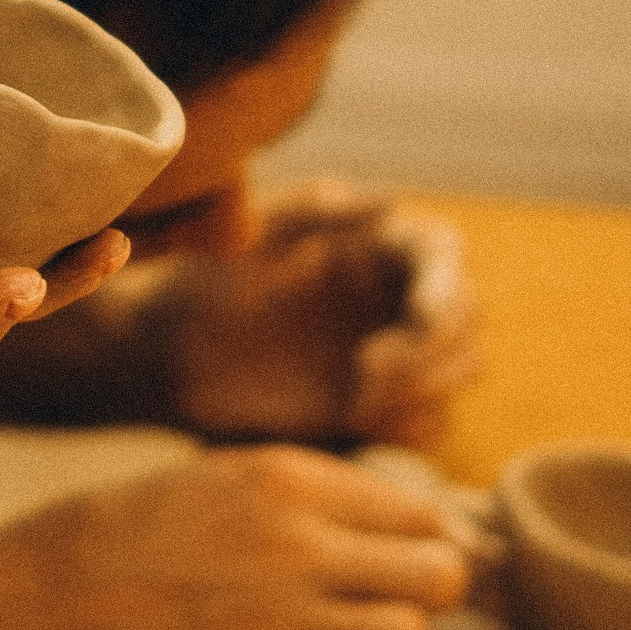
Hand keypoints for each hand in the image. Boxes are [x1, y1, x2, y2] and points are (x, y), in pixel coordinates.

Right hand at [40, 444, 471, 629]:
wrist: (58, 595)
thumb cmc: (148, 529)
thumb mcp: (232, 476)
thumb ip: (323, 494)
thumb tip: (425, 527)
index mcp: (290, 483)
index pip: (423, 515)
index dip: (425, 541)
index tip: (403, 559)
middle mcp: (296, 548)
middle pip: (439, 578)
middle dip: (429, 591)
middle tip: (393, 598)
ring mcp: (281, 622)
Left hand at [137, 186, 478, 445]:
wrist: (164, 355)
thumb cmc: (200, 283)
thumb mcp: (246, 237)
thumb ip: (310, 212)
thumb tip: (389, 204)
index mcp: (373, 244)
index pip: (442, 253)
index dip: (444, 284)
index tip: (417, 316)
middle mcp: (395, 294)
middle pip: (466, 317)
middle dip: (432, 348)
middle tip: (366, 371)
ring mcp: (396, 352)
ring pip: (461, 369)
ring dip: (423, 388)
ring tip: (352, 402)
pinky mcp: (382, 406)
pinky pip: (432, 420)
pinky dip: (406, 425)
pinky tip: (349, 420)